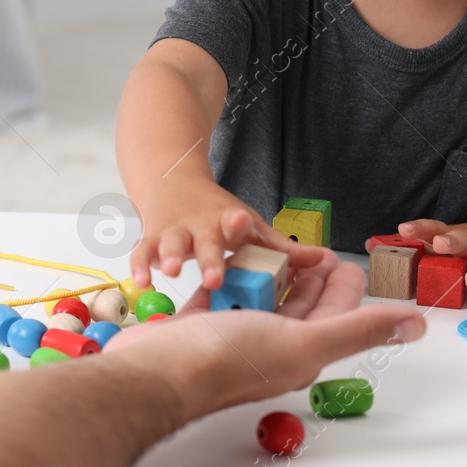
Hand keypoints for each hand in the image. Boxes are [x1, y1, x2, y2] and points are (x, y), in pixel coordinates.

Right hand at [108, 249, 423, 418]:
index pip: (334, 314)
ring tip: (267, 245)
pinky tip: (226, 261)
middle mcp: (270, 346)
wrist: (156, 374)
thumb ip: (358, 329)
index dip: (344, 285)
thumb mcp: (303, 340)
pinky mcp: (199, 326)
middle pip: (297, 306)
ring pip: (258, 298)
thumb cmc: (225, 360)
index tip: (345, 257)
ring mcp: (232, 336)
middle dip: (308, 276)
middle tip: (310, 247)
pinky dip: (227, 278)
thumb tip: (415, 325)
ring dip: (266, 273)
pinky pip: (219, 296)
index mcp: (300, 352)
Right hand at [129, 180, 322, 289]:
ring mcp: (174, 232)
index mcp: (230, 223)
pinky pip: (142, 254)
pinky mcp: (150, 240)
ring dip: (170, 257)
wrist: (172, 183)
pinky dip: (140, 267)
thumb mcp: (252, 228)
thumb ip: (283, 250)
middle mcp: (201, 227)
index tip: (241, 223)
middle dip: (208, 259)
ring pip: (170, 244)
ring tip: (170, 271)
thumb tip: (325, 260)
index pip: (238, 224)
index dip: (240, 225)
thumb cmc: (218, 214)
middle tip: (214, 277)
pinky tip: (142, 282)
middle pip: (206, 243)